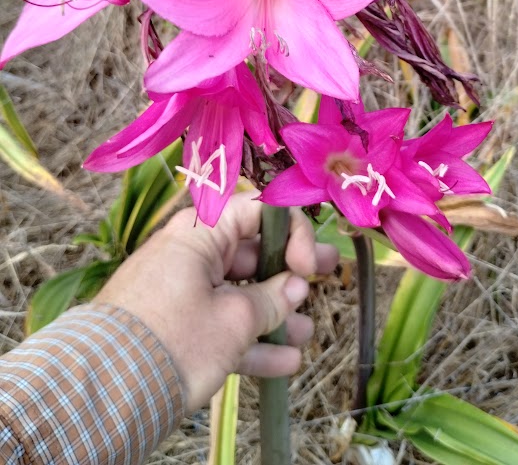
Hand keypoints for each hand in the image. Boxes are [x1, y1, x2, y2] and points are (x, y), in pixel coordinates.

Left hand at [94, 191, 337, 412]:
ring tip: (306, 333)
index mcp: (200, 232)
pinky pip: (220, 324)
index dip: (291, 232)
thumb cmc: (173, 338)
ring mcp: (182, 291)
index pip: (256, 211)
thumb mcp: (233, 319)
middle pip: (250, 251)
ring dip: (275, 313)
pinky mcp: (176, 326)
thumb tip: (294, 288)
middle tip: (327, 272)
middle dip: (290, 269)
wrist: (104, 390)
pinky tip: (283, 363)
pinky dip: (249, 340)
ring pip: (238, 292)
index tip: (306, 266)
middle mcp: (190, 253)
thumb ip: (272, 300)